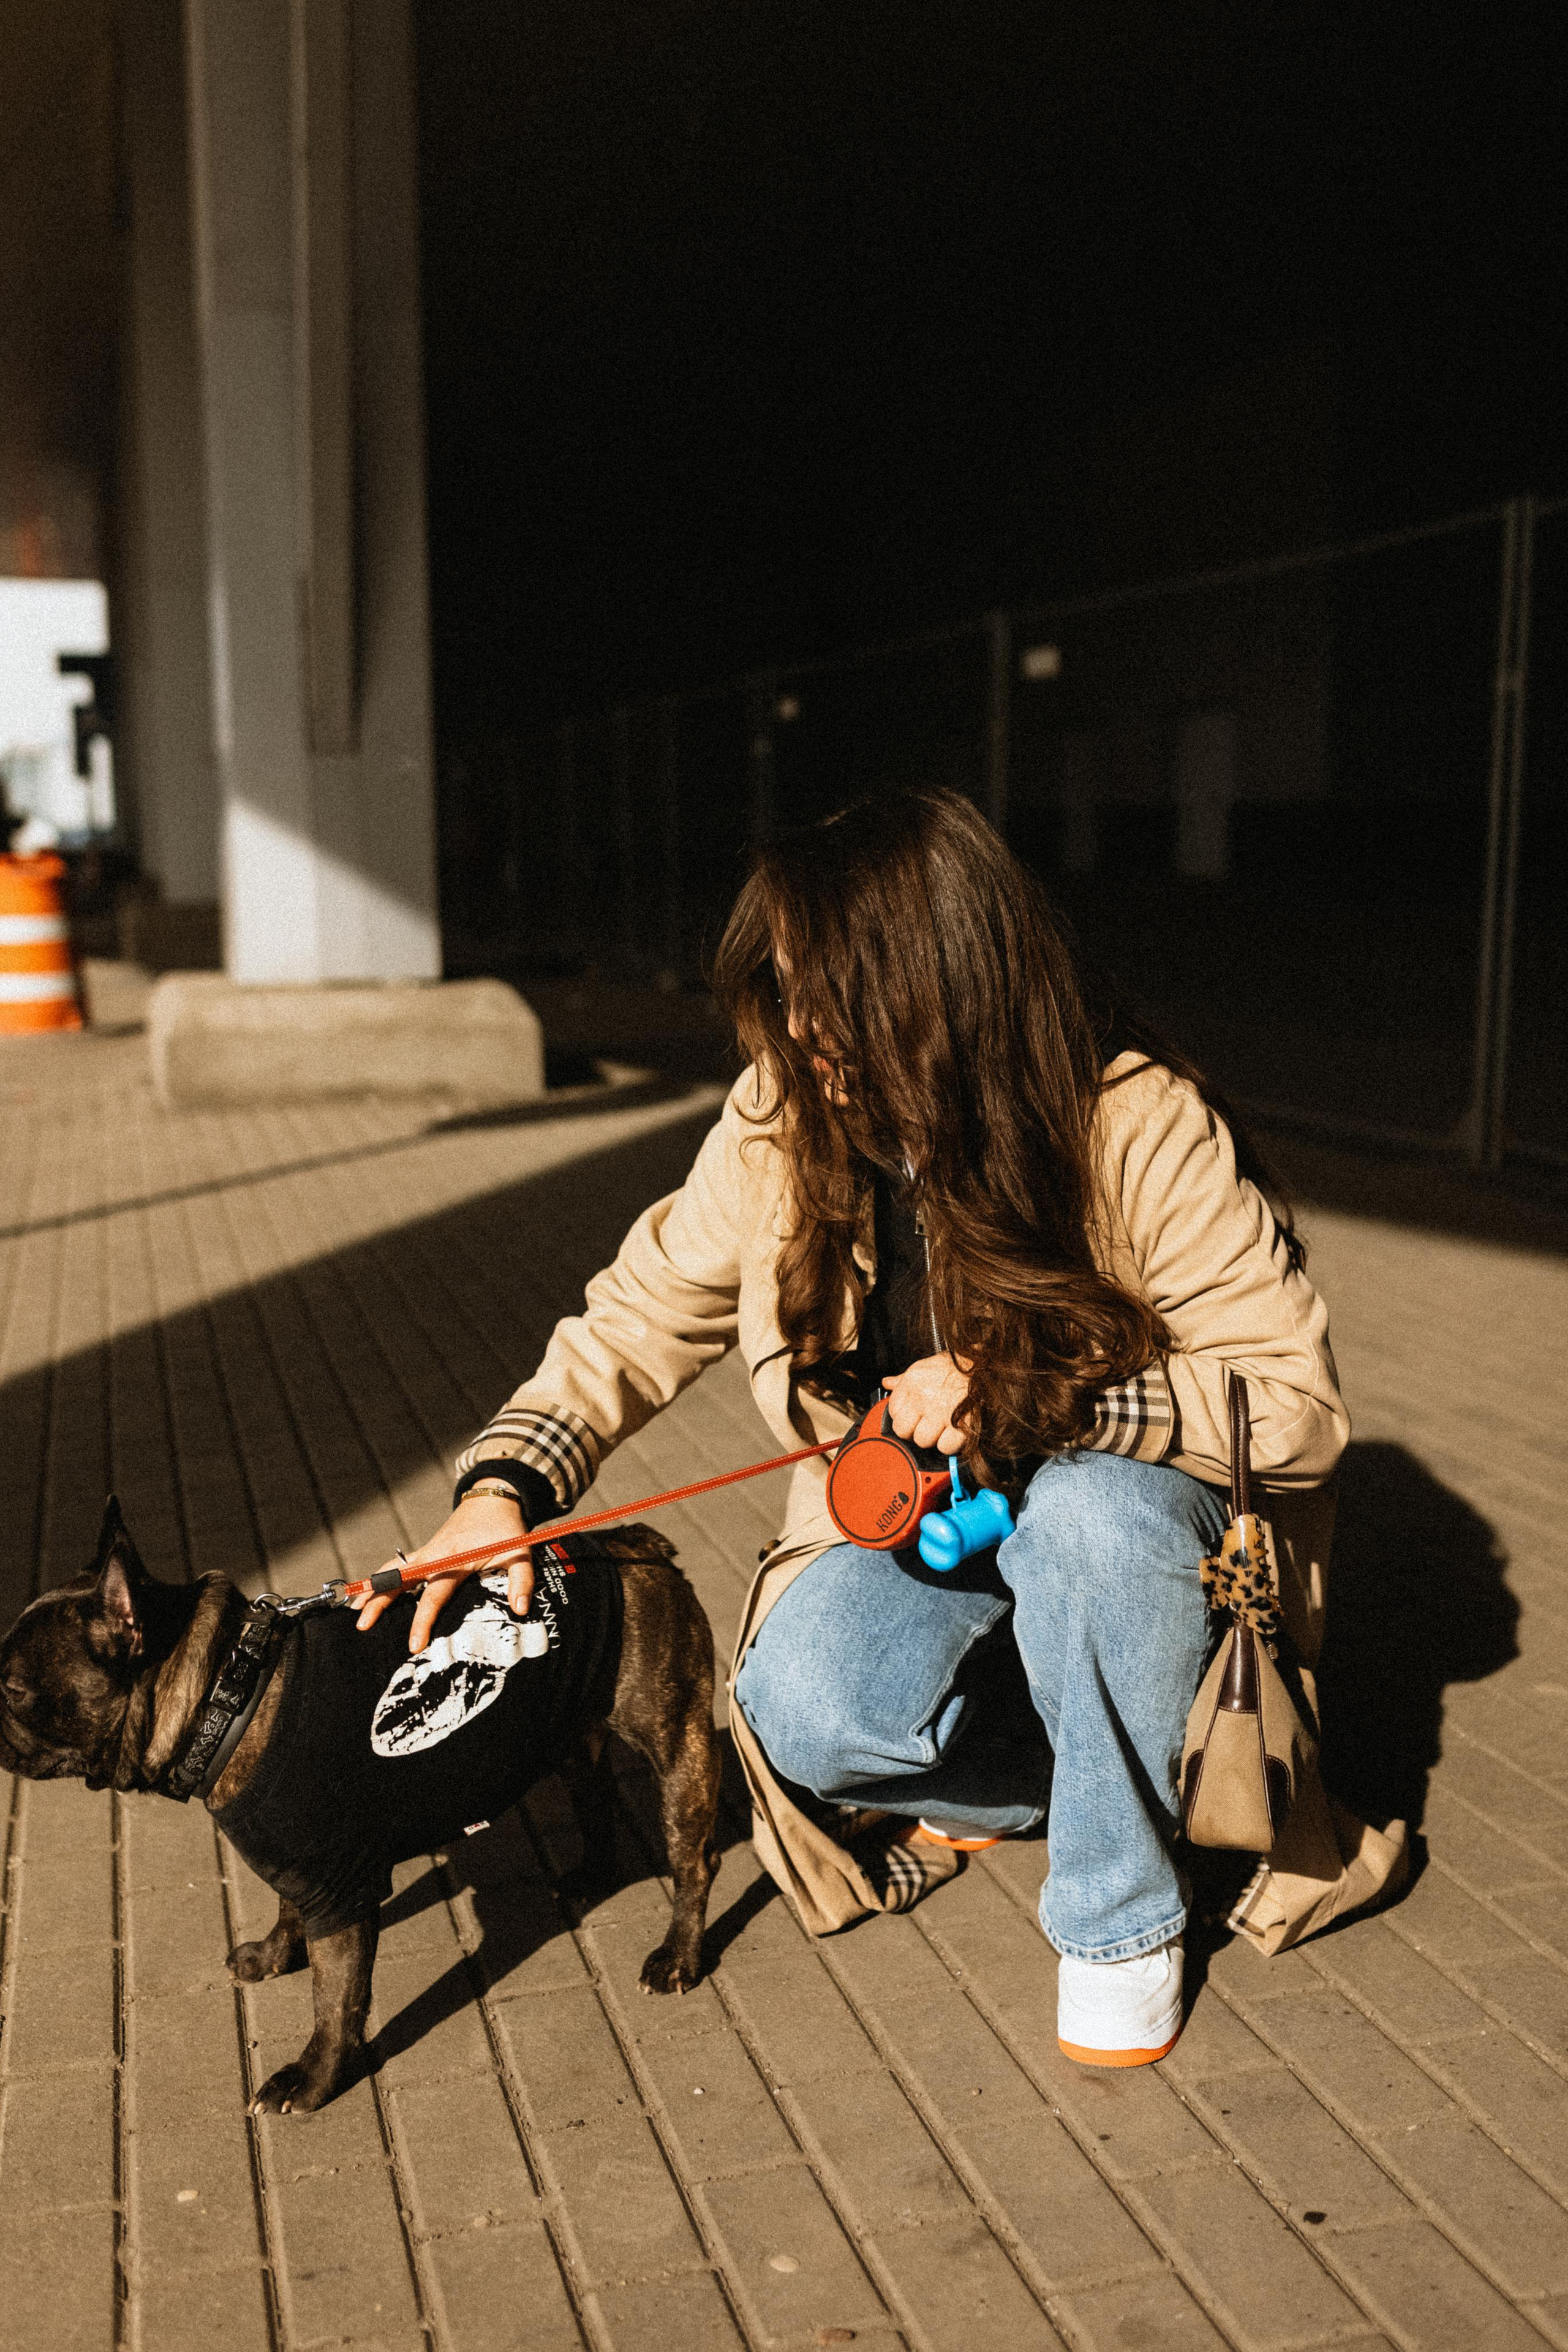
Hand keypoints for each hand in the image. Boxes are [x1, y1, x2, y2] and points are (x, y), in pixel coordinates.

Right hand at [355, 1491, 531, 1653]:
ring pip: (393, 1569)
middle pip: (399, 1579)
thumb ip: (521, 1581)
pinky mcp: (426, 1550)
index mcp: (454, 1559)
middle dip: (378, 1601)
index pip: (433, 1595)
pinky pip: (399, 1565)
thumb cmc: (505, 1527)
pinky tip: (371, 1591)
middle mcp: (434, 1555)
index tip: (414, 1644)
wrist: (494, 1497)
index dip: (422, 1620)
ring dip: (373, 1587)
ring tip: (355, 1610)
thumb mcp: (520, 1552)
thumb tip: (521, 1609)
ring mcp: (427, 1551)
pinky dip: (383, 1577)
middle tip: (361, 1625)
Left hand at [882, 1353, 969, 1453]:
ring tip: (943, 1427)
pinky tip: (955, 1432)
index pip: (893, 1411)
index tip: (914, 1415)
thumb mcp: (926, 1366)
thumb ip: (903, 1378)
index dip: (904, 1416)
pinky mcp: (960, 1424)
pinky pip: (945, 1447)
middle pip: (903, 1431)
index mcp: (912, 1382)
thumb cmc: (957, 1367)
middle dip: (914, 1431)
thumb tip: (887, 1382)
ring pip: (923, 1441)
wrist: (986, 1366)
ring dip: (933, 1438)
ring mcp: (941, 1412)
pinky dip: (950, 1444)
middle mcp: (923, 1397)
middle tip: (927, 1424)